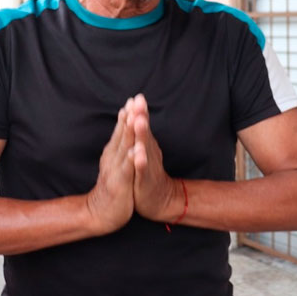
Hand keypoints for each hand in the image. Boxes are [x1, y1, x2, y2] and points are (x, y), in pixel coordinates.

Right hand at [85, 105, 134, 234]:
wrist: (99, 213)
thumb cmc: (112, 187)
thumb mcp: (115, 163)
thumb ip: (119, 146)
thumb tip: (123, 127)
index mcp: (113, 152)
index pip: (121, 130)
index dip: (128, 114)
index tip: (135, 98)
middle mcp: (112, 158)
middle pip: (122, 134)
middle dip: (130, 117)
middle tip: (136, 100)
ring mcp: (115, 170)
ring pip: (124, 148)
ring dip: (130, 133)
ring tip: (135, 118)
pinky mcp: (119, 184)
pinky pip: (126, 170)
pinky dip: (131, 160)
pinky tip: (136, 151)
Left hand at [129, 94, 183, 222]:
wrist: (160, 199)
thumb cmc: (149, 173)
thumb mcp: (145, 151)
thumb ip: (141, 134)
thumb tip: (138, 113)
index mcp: (146, 145)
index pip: (141, 125)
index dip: (139, 111)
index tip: (136, 96)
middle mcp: (148, 152)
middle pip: (144, 132)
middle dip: (141, 116)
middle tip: (139, 100)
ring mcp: (148, 166)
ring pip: (144, 147)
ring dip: (142, 134)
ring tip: (139, 120)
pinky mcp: (145, 180)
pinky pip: (142, 170)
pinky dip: (141, 161)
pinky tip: (138, 153)